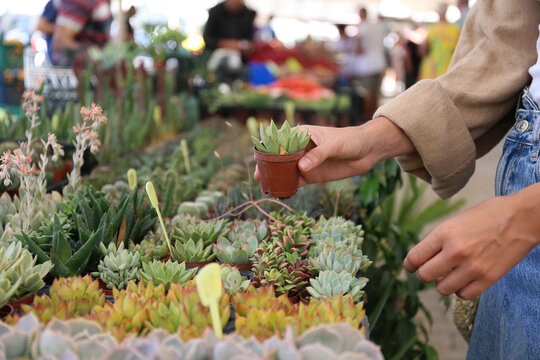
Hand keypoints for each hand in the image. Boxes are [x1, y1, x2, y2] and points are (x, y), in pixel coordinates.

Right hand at [254, 117, 413, 185]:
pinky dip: (288, 187)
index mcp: (302, 134)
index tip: (259, 156)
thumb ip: (318, 155)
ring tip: (265, 186)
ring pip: (285, 171)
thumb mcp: (334, 145)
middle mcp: (300, 148)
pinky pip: (296, 182)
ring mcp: (305, 163)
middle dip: (267, 165)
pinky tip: (281, 193)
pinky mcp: (312, 175)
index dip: (268, 147)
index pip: (280, 139)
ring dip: (276, 178)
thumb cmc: (350, 140)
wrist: (367, 151)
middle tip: (258, 175)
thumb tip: (301, 167)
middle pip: (279, 157)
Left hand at [404, 190, 539, 299]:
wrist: (521, 218)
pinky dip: (460, 290)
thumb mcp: (456, 221)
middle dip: (424, 274)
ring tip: (449, 275)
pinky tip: (464, 280)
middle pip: (425, 276)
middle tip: (430, 270)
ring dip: (442, 283)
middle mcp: (455, 251)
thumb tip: (424, 257)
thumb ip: (439, 239)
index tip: (411, 266)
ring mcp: (472, 267)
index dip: (410, 264)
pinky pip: (464, 295)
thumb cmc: (488, 215)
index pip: (415, 257)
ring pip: (442, 289)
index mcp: (444, 233)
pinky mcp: (488, 278)